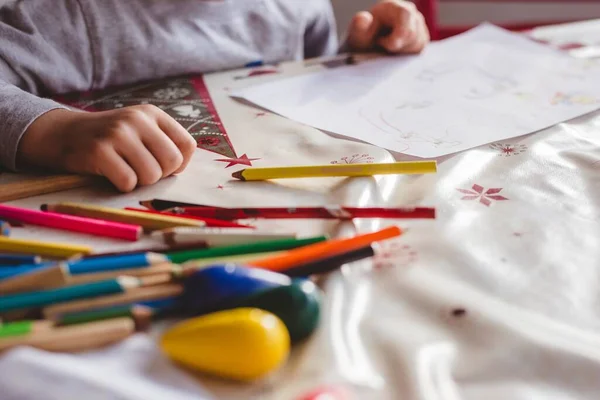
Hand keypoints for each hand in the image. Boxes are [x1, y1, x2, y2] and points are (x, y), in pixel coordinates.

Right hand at [18, 105, 196, 191]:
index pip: (187, 145)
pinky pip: (128, 182)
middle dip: (160, 175)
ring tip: (126, 171)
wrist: (63, 134)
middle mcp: (137, 119)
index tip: (161, 164)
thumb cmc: (110, 139)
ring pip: (152, 175)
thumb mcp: (139, 130)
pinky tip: (112, 175)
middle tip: (141, 170)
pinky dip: (122, 186)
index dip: (178, 164)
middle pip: (172, 162)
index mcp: (152, 114)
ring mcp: (117, 134)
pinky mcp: (99, 151)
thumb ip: (163, 142)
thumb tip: (183, 168)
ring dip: (140, 182)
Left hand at [346, 0, 429, 53]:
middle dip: (395, 46)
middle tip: (380, 45)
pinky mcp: (422, 38)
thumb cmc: (363, 37)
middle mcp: (411, 12)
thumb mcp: (357, 33)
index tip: (381, 43)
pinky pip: (418, 51)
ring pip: (417, 44)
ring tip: (387, 46)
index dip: (397, 33)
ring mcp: (418, 25)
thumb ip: (358, 26)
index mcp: (394, 7)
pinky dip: (405, 55)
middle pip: (412, 33)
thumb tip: (364, 18)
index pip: (405, 15)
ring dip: (399, 51)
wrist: (367, 45)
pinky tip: (395, 51)